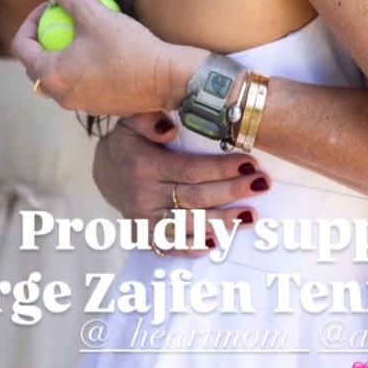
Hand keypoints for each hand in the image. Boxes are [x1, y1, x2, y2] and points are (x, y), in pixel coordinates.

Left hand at [12, 0, 205, 116]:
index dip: (31, 20)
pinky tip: (104, 51)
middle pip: (36, 64)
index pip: (22, 46)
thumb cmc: (129, 49)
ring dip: (63, 54)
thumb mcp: (96, 14)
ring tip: (83, 34)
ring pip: (59, 76)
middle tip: (61, 19)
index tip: (51, 6)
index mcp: (51, 75)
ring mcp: (81, 104)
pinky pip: (81, 84)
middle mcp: (61, 96)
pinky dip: (83, 67)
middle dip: (44, 39)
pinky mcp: (101, 106)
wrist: (167, 79)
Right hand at [92, 114, 270, 254]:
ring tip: (250, 216)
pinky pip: (171, 247)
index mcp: (145, 166)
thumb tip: (167, 129)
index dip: (221, 168)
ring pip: (188, 225)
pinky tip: (218, 243)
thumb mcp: (132, 121)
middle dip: (231, 192)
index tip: (250, 163)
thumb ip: (148, 119)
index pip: (190, 169)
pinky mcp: (145, 236)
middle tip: (260, 185)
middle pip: (195, 197)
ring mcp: (144, 220)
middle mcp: (144, 196)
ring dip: (221, 223)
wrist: (106, 172)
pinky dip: (194, 248)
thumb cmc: (131, 142)